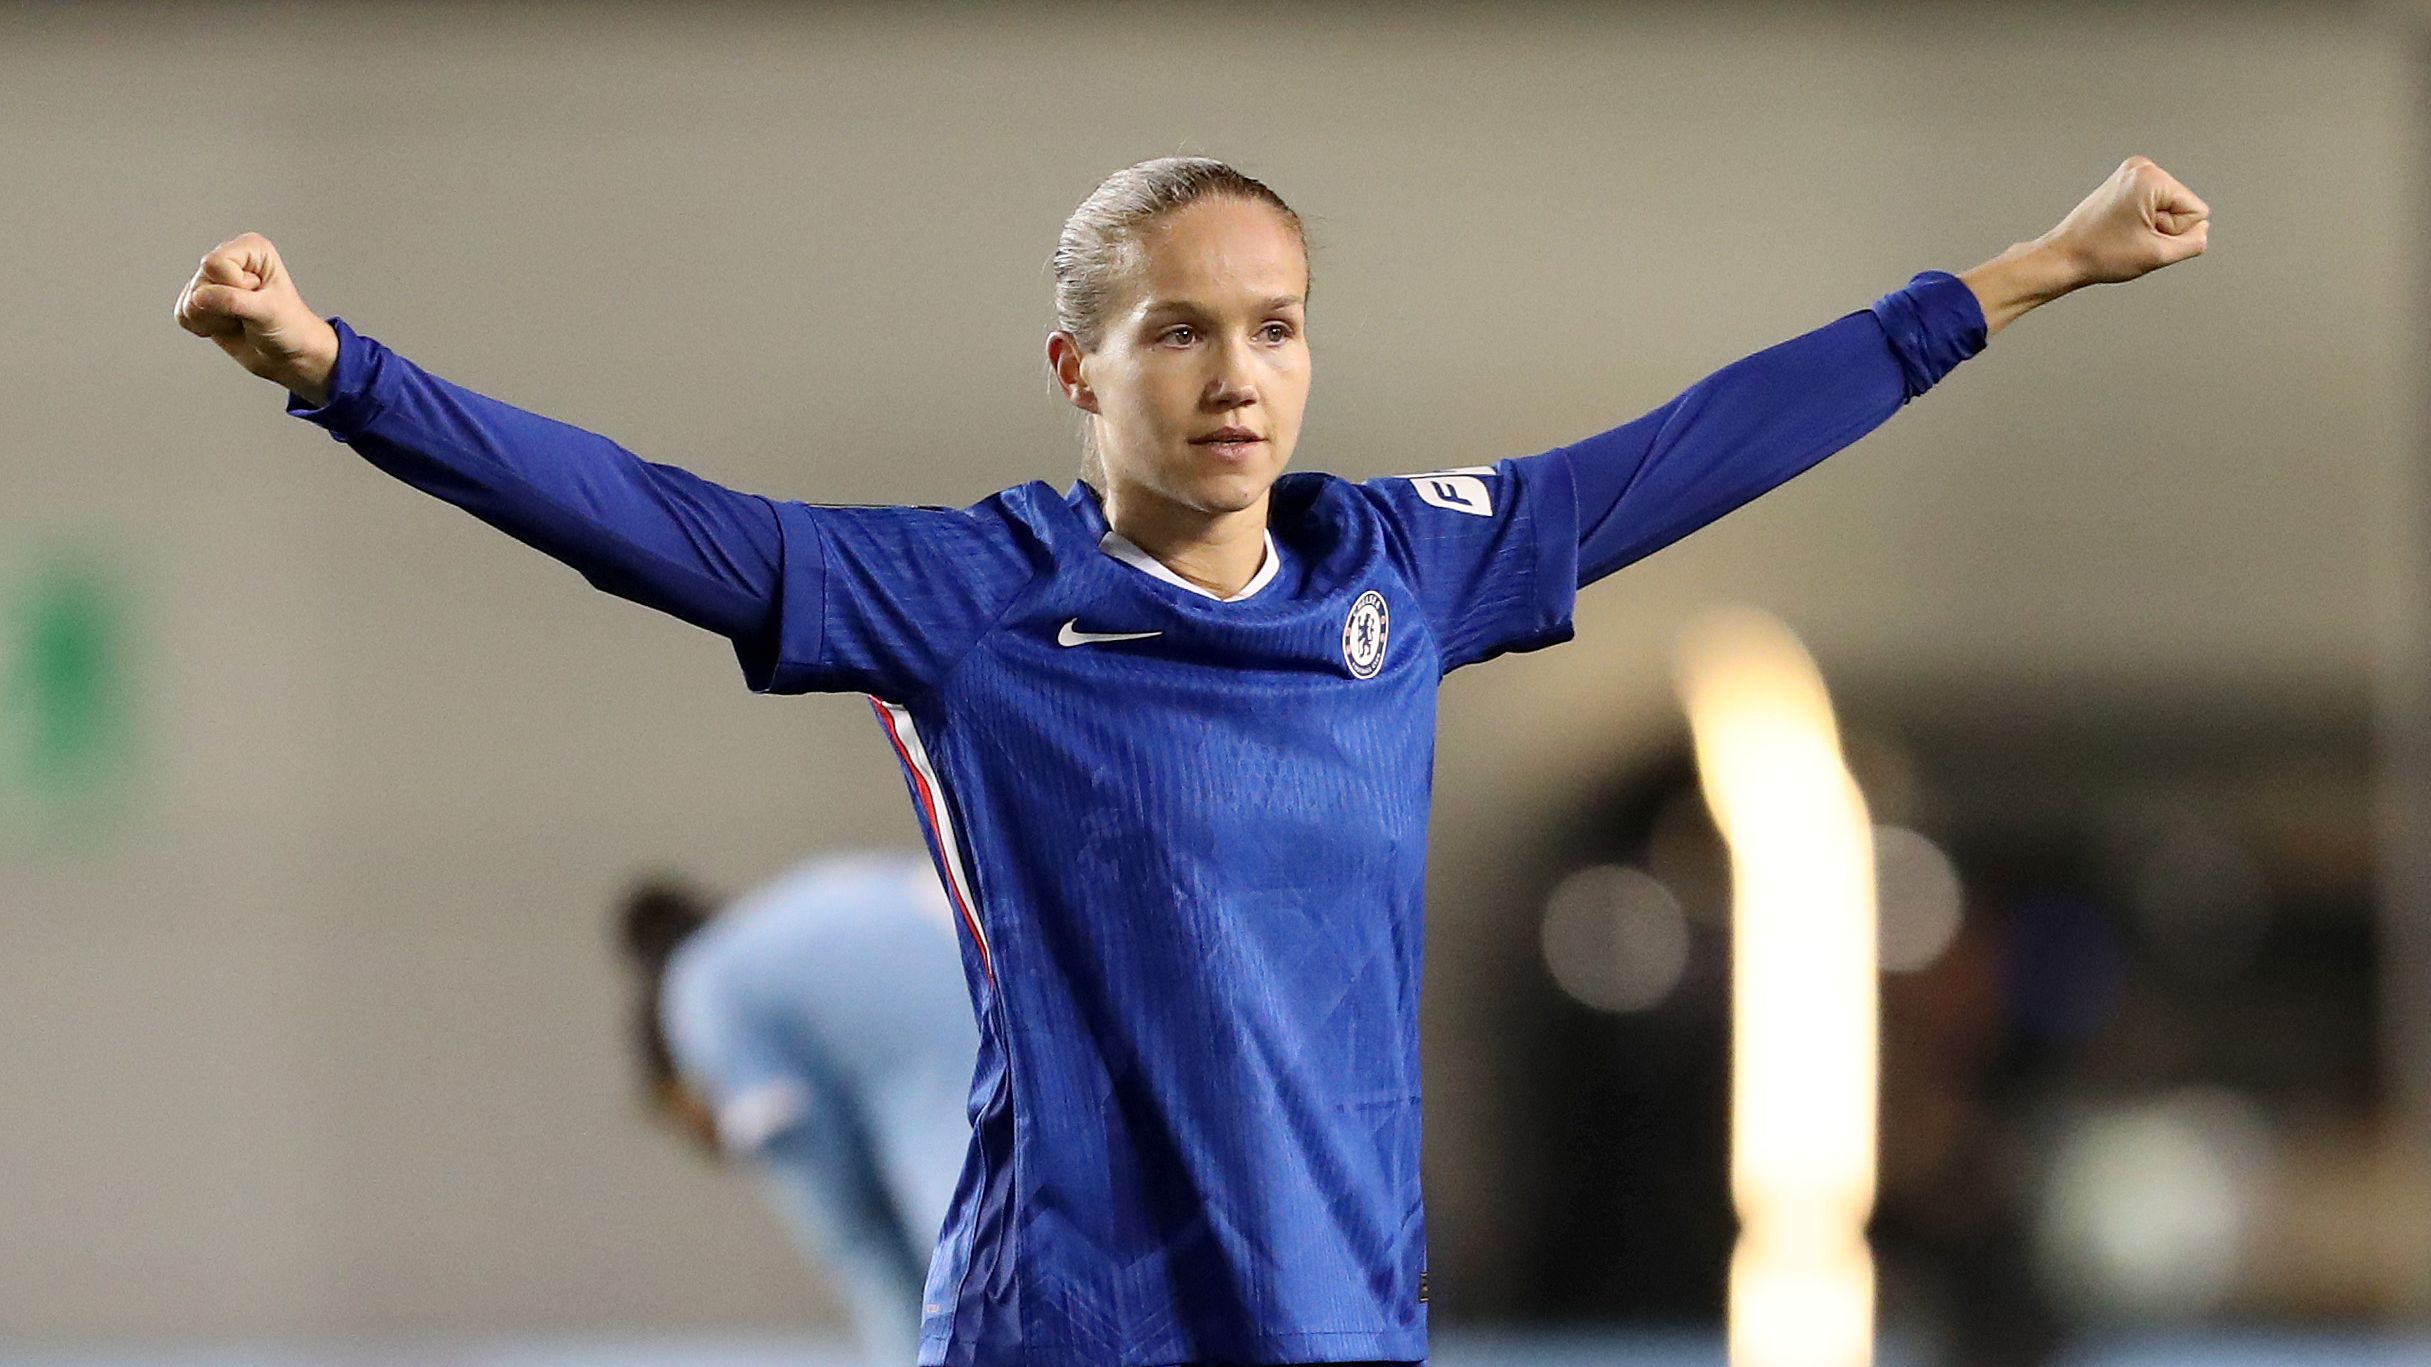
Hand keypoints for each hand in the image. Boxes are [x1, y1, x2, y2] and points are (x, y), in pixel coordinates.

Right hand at [174, 233, 339, 405]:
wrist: (289, 356)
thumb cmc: (290, 327)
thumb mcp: (268, 312)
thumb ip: (233, 301)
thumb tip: (198, 297)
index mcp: (250, 248)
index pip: (215, 264)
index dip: (235, 287)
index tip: (259, 296)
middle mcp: (228, 258)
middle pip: (200, 284)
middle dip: (225, 307)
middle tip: (251, 312)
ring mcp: (211, 280)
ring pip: (189, 302)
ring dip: (216, 320)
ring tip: (241, 319)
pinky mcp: (199, 301)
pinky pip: (182, 315)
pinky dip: (204, 327)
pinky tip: (227, 326)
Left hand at [1960, 157, 2208, 335]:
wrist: (2063, 256)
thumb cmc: (2100, 255)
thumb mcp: (2158, 255)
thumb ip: (2194, 243)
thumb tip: (2203, 230)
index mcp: (2151, 177)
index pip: (2197, 211)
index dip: (2175, 232)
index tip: (2144, 237)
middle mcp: (2142, 167)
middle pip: (2183, 206)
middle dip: (2164, 228)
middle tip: (2132, 237)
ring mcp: (2131, 173)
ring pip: (2169, 207)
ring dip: (2153, 226)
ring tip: (2125, 233)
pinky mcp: (2124, 183)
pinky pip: (2154, 205)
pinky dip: (2143, 221)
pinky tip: (2121, 228)